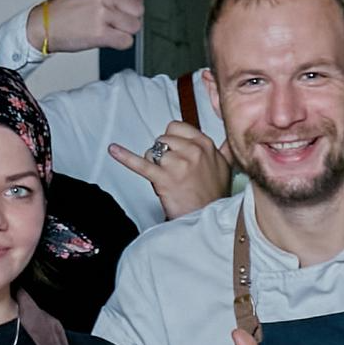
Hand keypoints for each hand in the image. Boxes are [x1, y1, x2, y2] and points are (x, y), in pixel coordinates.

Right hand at [38, 0, 145, 53]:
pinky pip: (126, 42)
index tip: (112, 5)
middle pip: (139, 12)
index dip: (127, 3)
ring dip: (122, 32)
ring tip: (104, 27)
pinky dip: (117, 43)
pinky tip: (103, 37)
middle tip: (107, 19)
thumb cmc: (67, 2)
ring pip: (134, 27)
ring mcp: (102, 13)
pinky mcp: (99, 33)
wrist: (46, 24)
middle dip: (126, 19)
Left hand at [107, 120, 231, 219]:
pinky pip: (140, 164)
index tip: (174, 152)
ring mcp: (177, 164)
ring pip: (152, 152)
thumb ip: (224, 149)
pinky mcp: (163, 179)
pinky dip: (124, 157)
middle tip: (171, 171)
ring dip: (153, 165)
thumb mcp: (226, 166)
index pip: (176, 127)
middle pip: (162, 139)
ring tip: (165, 179)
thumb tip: (230, 138)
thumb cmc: (214, 194)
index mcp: (204, 144)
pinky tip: (113, 150)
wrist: (206, 218)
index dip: (171, 140)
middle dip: (161, 154)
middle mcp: (191, 151)